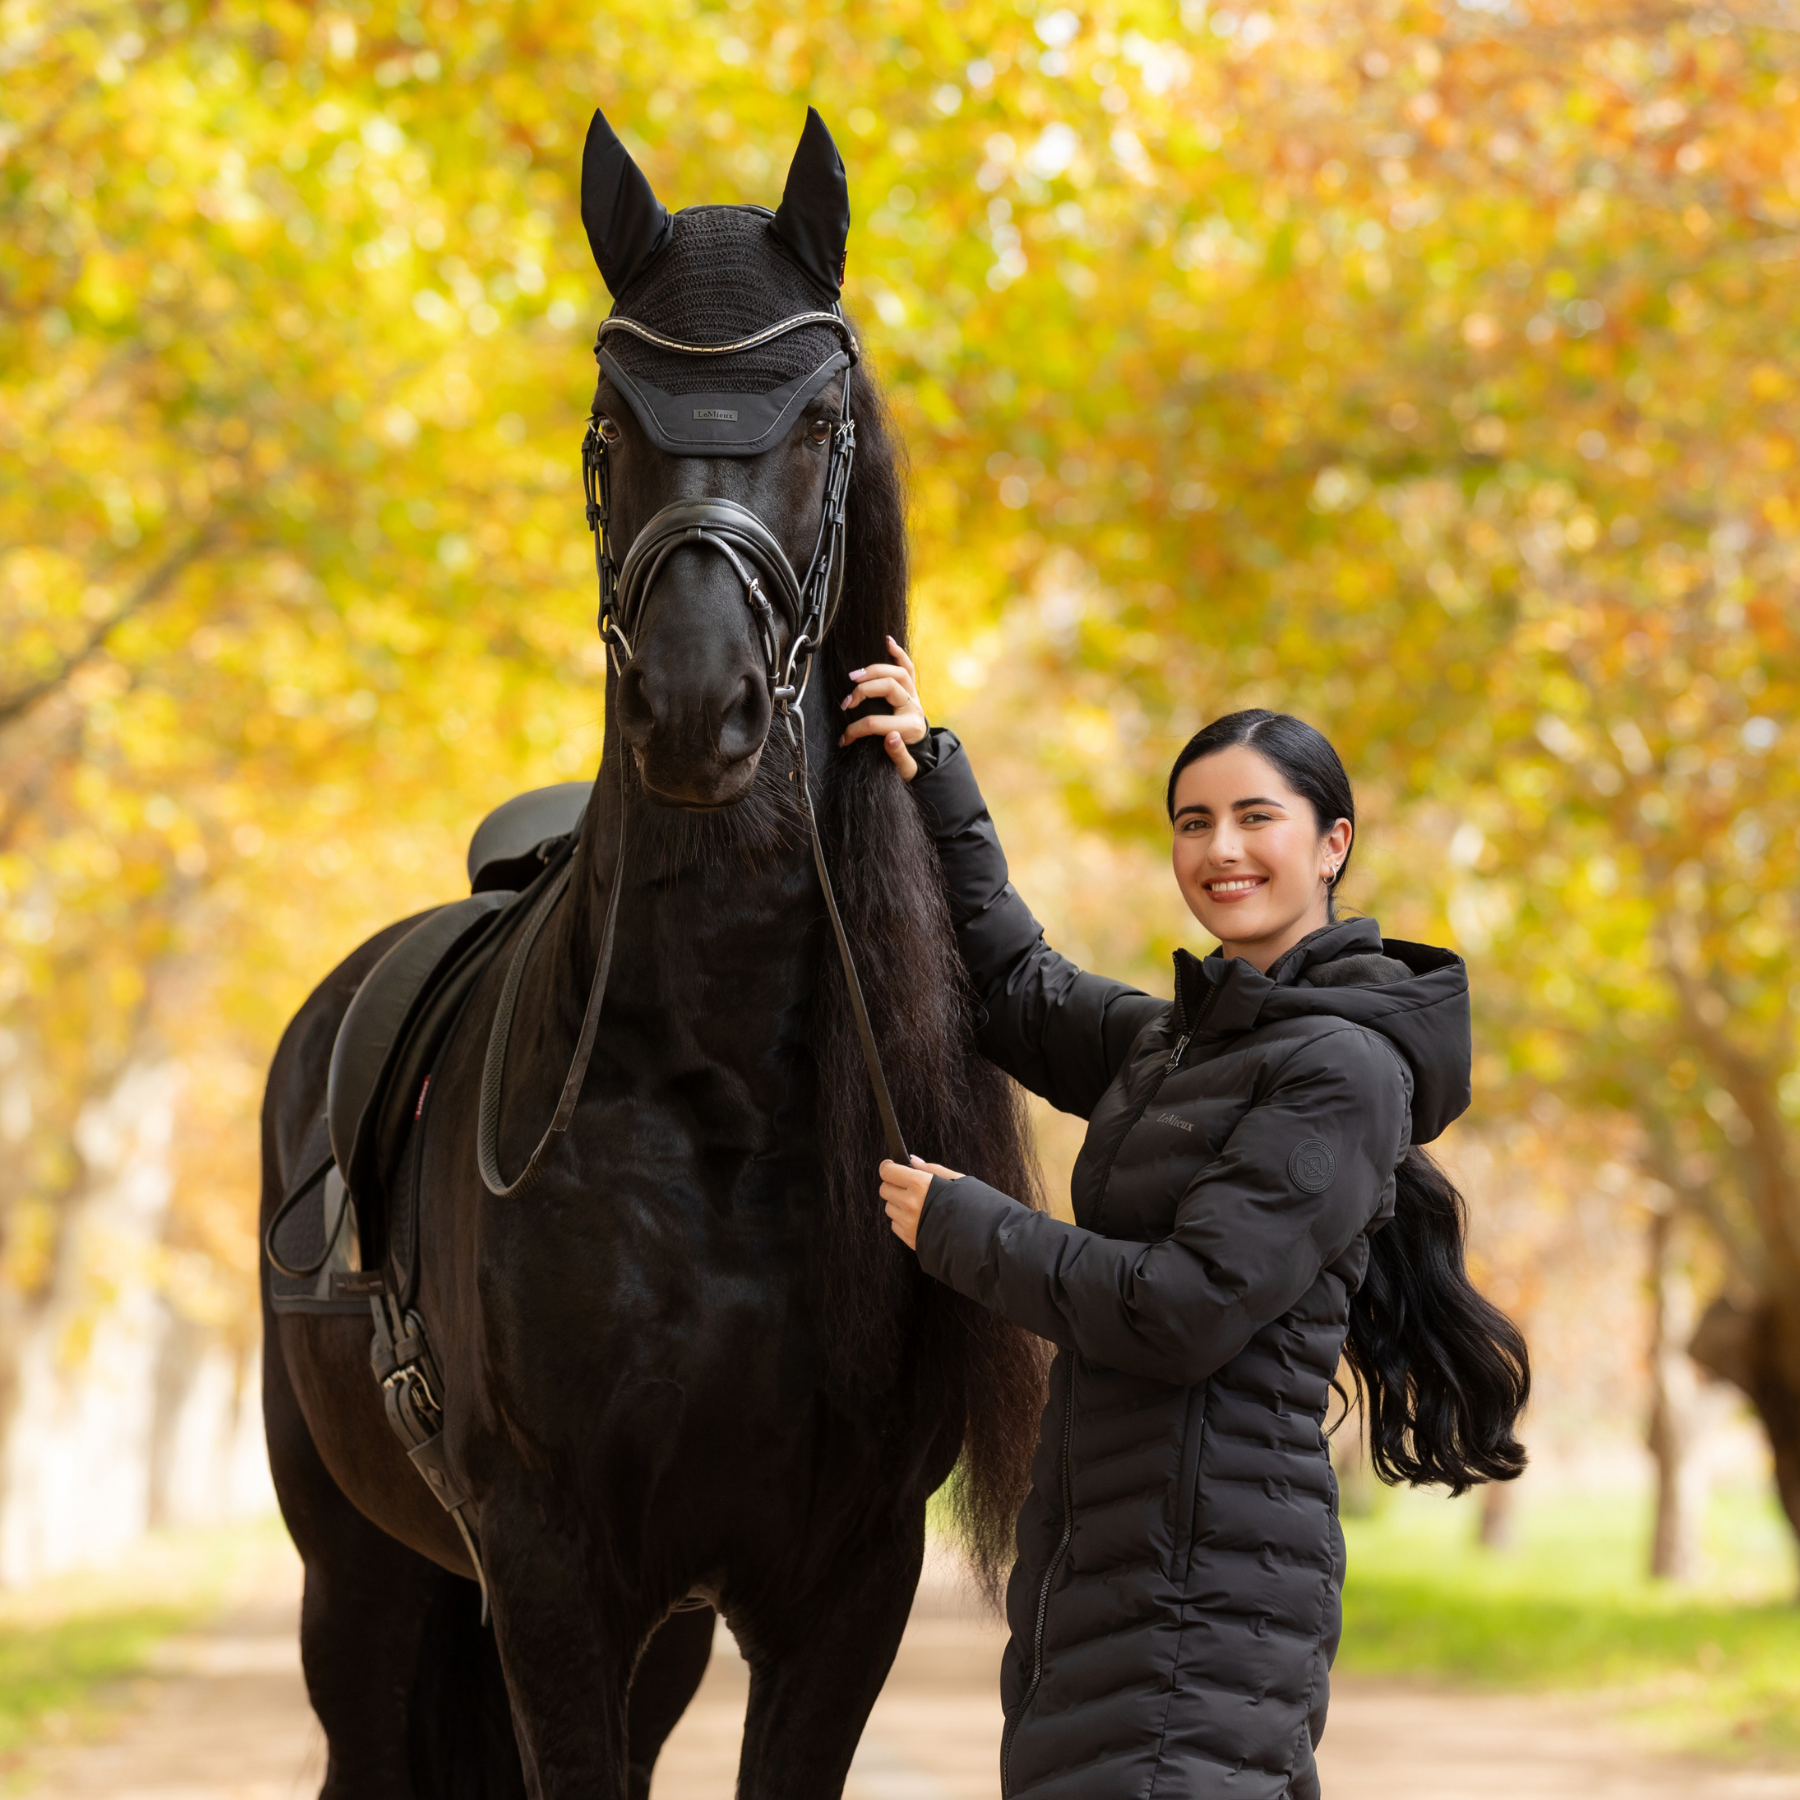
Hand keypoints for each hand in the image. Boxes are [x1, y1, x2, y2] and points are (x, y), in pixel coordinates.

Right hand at [840, 636, 926, 780]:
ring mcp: (914, 696)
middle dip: (863, 692)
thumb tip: (890, 737)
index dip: (856, 730)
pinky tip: (888, 642)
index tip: (844, 738)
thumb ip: (898, 755)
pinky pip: (908, 667)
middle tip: (846, 703)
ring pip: (897, 673)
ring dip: (874, 671)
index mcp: (911, 728)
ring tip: (854, 676)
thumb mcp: (906, 769)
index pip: (877, 723)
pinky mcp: (912, 690)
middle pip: (889, 687)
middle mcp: (915, 708)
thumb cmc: (911, 762)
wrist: (925, 755)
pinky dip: (899, 653)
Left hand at [879, 1154, 964, 1250]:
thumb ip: (931, 1169)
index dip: (888, 1167)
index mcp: (921, 1185)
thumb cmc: (973, 1206)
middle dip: (893, 1185)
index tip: (891, 1166)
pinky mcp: (910, 1240)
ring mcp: (909, 1224)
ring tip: (919, 1205)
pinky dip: (903, 1221)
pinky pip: (895, 1225)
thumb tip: (913, 1161)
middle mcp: (910, 1204)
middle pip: (884, 1189)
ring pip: (889, 1208)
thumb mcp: (956, 1180)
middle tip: (907, 1185)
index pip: (888, 1172)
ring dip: (898, 1204)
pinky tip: (920, 1219)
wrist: (982, 1240)